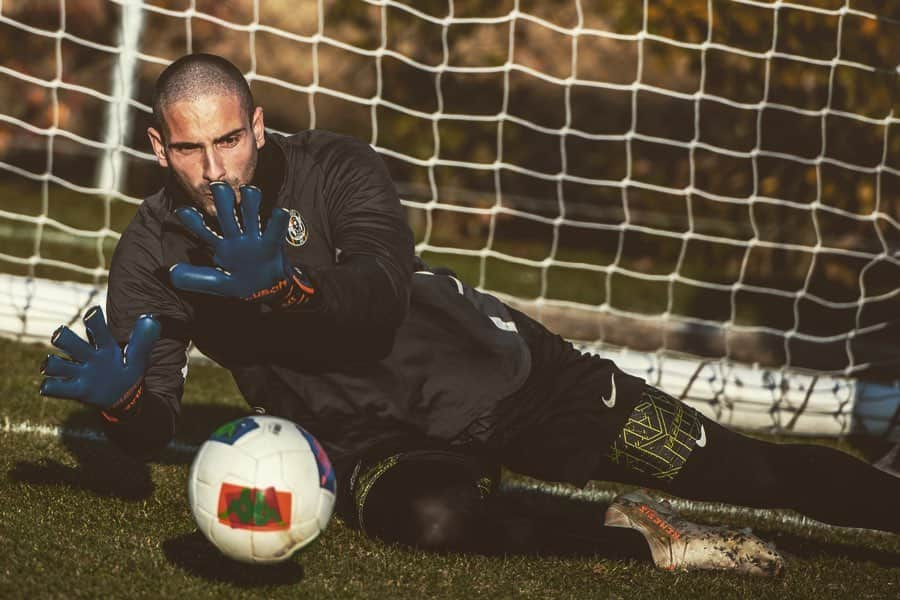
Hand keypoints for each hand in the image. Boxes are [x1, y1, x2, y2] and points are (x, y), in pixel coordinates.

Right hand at [40, 306, 159, 418]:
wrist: (124, 397)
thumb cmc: (128, 371)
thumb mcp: (138, 357)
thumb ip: (143, 340)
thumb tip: (149, 319)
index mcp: (105, 347)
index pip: (97, 328)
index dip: (93, 320)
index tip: (92, 313)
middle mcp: (89, 357)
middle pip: (69, 342)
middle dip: (63, 337)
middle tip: (59, 335)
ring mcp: (81, 373)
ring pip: (57, 364)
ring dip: (52, 364)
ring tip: (53, 364)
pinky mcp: (76, 391)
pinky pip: (56, 388)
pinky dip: (50, 387)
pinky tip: (50, 386)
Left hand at [169, 182, 313, 306]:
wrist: (267, 291)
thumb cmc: (241, 283)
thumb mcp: (217, 282)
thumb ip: (196, 278)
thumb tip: (171, 273)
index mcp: (221, 245)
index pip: (203, 230)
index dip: (192, 221)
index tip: (181, 211)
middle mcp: (236, 237)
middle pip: (226, 212)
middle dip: (222, 198)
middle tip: (218, 186)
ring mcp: (254, 238)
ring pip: (250, 212)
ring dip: (249, 200)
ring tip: (248, 191)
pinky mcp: (271, 244)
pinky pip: (274, 230)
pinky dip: (278, 221)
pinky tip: (280, 212)